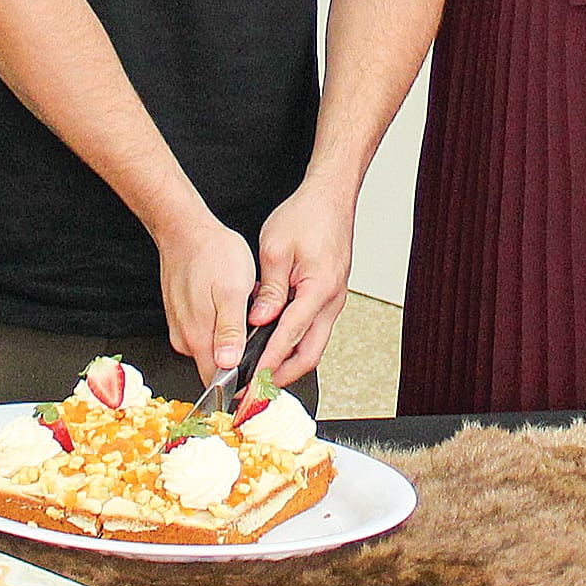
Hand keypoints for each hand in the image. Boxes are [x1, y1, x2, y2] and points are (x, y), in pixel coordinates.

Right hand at [158, 218, 258, 385]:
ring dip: (232, 339)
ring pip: (213, 348)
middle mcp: (185, 339)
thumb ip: (230, 331)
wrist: (185, 230)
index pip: (219, 382)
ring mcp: (181, 328)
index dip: (242, 383)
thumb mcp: (232, 290)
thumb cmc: (211, 253)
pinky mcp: (182, 317)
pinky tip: (230, 303)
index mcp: (198, 337)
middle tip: (257, 330)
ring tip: (244, 311)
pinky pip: (206, 332)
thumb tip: (229, 364)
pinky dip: (221, 324)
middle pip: (217, 367)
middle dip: (241, 356)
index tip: (260, 374)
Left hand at [248, 179, 354, 388]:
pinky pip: (314, 328)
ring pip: (313, 344)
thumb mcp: (276, 249)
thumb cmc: (307, 216)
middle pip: (310, 354)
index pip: (291, 337)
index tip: (251, 378)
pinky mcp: (330, 295)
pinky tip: (274, 341)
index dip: (269, 361)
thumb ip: (269, 290)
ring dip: (289, 360)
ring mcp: (334, 299)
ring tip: (261, 371)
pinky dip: (295, 341)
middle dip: (282, 375)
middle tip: (256, 388)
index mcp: (319, 290)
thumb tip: (259, 321)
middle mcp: (332, 300)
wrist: (331, 197)